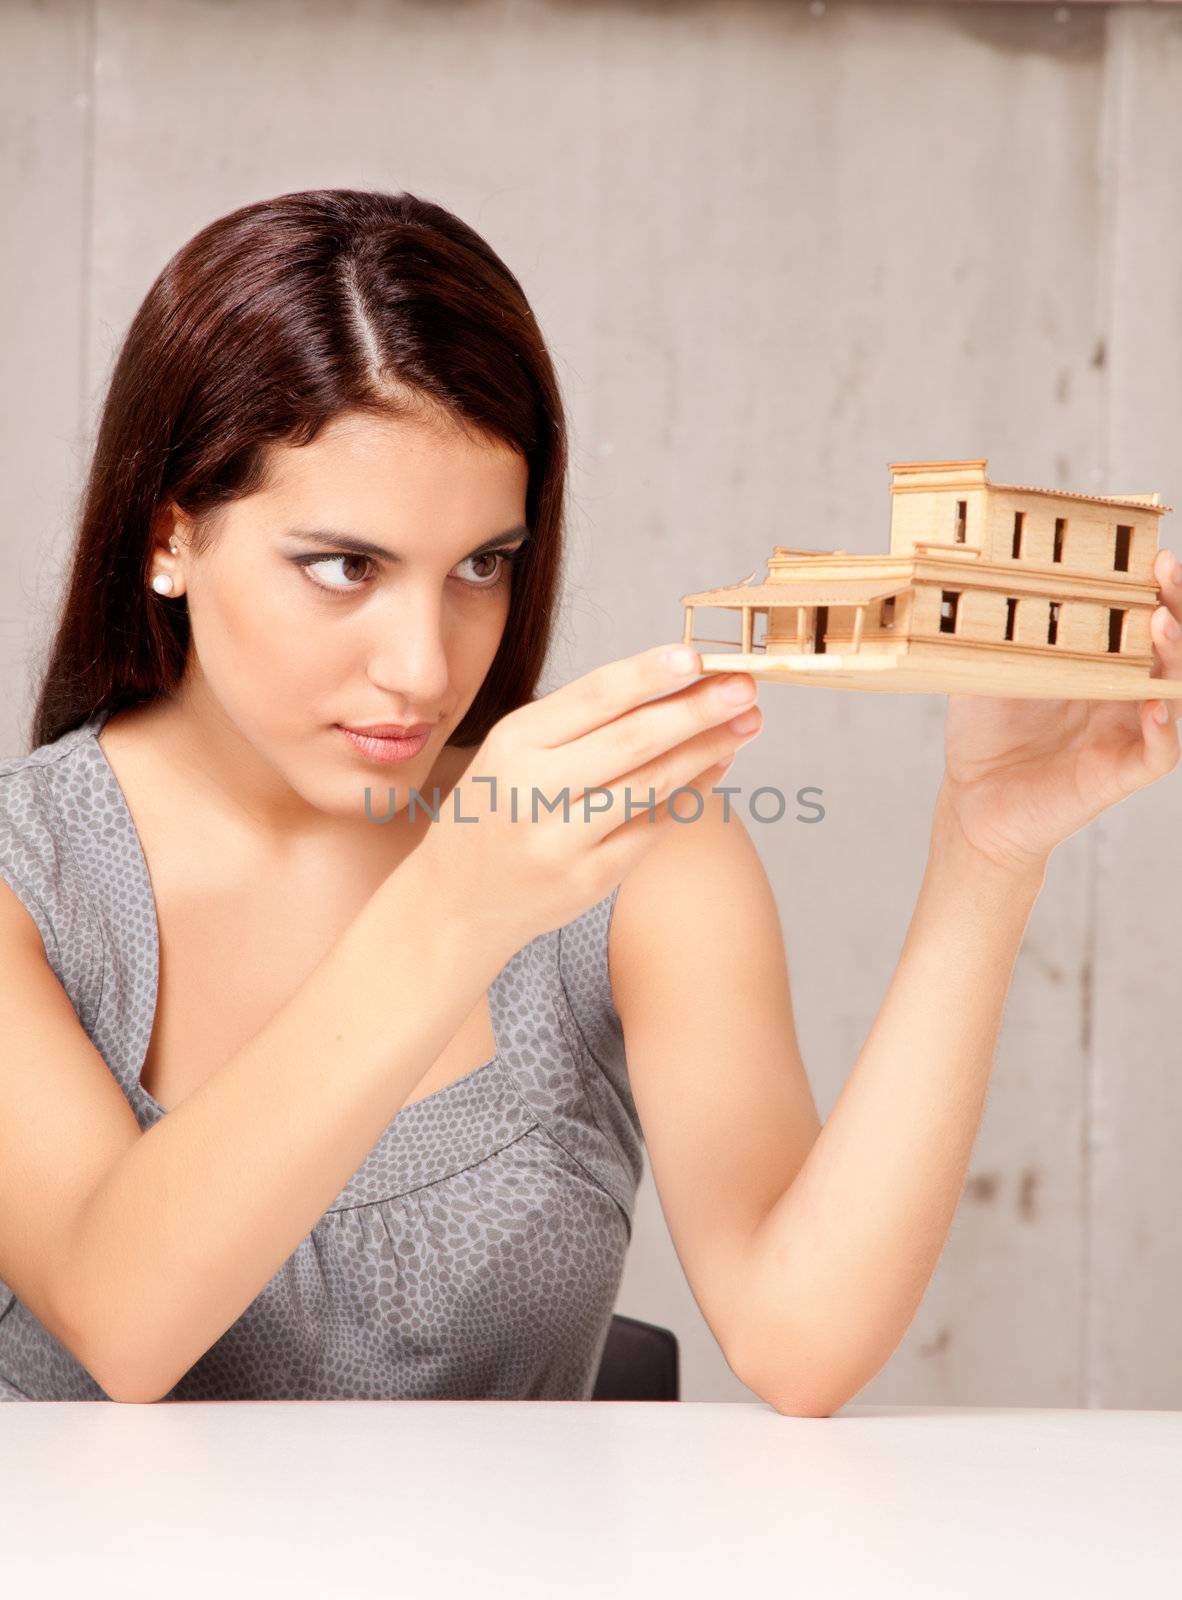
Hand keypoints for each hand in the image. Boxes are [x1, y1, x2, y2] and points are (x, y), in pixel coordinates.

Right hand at [416, 642, 763, 952]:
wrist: (454, 904)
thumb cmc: (493, 812)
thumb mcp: (510, 753)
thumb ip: (577, 724)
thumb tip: (669, 685)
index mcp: (512, 743)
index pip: (592, 697)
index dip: (648, 674)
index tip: (697, 655)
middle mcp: (531, 790)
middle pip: (631, 740)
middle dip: (696, 710)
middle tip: (745, 686)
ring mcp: (560, 840)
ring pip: (650, 785)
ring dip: (706, 750)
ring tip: (746, 722)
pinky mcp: (587, 880)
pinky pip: (652, 829)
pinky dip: (691, 794)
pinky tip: (717, 766)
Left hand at [938, 546, 1181, 875]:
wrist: (971, 804)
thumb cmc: (983, 736)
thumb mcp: (984, 672)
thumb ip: (996, 633)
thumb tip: (987, 579)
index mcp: (1096, 663)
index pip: (1136, 616)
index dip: (1150, 583)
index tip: (1147, 549)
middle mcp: (1120, 693)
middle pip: (1169, 643)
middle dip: (1174, 603)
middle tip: (1164, 567)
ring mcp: (1125, 731)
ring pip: (1174, 690)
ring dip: (1175, 654)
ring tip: (1161, 622)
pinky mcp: (1120, 772)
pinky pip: (1160, 752)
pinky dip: (1164, 729)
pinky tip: (1155, 705)